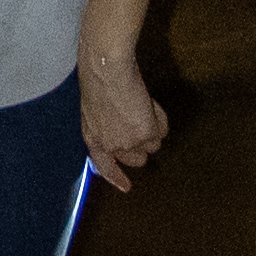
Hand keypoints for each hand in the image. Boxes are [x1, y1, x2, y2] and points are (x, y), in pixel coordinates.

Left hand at [80, 45, 167, 191]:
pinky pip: (163, 131)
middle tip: (137, 120)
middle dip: (141, 143)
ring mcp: (129, 143)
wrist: (106, 68)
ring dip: (151, 127)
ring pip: (153, 144)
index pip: (103, 166)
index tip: (125, 187)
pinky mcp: (146, 135)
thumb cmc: (97, 78)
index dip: (116, 177)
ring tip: (138, 105)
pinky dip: (159, 117)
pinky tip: (146, 103)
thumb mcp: (93, 108)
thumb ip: (105, 125)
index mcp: (92, 136)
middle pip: (137, 159)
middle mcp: (111, 145)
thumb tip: (119, 132)